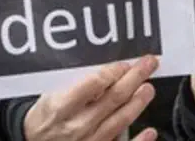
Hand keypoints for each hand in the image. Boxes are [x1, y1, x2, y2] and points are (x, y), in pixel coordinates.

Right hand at [24, 55, 159, 140]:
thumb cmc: (44, 118)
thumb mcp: (51, 96)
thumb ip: (78, 85)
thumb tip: (108, 73)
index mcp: (61, 107)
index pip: (94, 84)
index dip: (114, 71)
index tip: (124, 64)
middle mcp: (76, 126)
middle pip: (113, 99)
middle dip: (134, 79)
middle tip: (148, 65)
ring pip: (120, 121)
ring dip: (138, 102)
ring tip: (148, 88)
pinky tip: (150, 131)